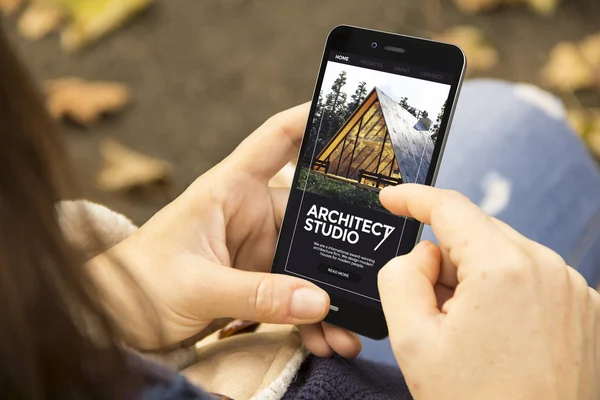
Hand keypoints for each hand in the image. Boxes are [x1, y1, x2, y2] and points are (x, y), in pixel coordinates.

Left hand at [90, 104, 360, 357]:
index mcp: (229, 190)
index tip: (355, 117)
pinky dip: (311, 317)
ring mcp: (255, 249)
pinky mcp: (256, 281)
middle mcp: (249, 214)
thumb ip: (255, 294)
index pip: (277, 139)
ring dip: (329, 295)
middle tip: (371, 274)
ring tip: (348, 331)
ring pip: (307, 263)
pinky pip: (295, 293)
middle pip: (309, 214)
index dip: (314, 120)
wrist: (114, 319)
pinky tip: (325, 338)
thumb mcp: (196, 286)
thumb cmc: (138, 283)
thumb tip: (317, 301)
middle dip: (340, 247)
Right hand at [377, 184, 599, 399]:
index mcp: (504, 268)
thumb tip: (423, 254)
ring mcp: (573, 289)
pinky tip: (496, 338)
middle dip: (444, 260)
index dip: (412, 198)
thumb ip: (401, 277)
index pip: (450, 207)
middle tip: (430, 310)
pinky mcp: (585, 309)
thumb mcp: (413, 340)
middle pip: (476, 235)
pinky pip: (530, 279)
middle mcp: (548, 268)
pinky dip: (504, 294)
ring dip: (474, 280)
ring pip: (503, 256)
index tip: (391, 199)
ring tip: (467, 335)